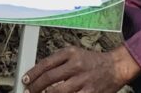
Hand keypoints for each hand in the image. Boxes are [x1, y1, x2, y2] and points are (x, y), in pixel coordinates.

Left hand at [22, 45, 140, 92]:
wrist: (115, 67)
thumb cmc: (92, 61)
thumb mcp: (74, 54)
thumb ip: (58, 62)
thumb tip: (40, 73)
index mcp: (70, 53)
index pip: (46, 63)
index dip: (33, 73)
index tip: (25, 79)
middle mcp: (76, 65)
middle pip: (50, 78)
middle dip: (36, 87)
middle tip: (28, 91)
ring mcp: (83, 80)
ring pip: (58, 91)